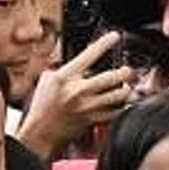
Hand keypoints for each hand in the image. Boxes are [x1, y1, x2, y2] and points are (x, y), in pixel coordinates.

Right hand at [16, 31, 136, 159]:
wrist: (41, 133)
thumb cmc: (42, 106)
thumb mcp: (46, 80)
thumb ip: (62, 67)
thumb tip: (77, 58)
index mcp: (65, 78)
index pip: (89, 55)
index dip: (105, 43)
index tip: (115, 36)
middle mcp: (78, 91)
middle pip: (112, 77)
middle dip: (124, 72)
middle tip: (127, 70)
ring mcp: (87, 107)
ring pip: (118, 95)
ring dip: (126, 89)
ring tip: (126, 87)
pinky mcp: (93, 121)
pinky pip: (116, 112)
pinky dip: (121, 107)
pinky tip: (121, 103)